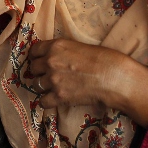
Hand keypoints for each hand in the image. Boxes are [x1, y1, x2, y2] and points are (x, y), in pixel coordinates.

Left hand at [27, 39, 147, 125]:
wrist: (114, 77)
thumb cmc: (104, 59)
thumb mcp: (79, 46)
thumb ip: (63, 51)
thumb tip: (55, 57)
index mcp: (56, 46)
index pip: (34, 51)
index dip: (37, 56)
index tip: (40, 61)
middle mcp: (51, 61)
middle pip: (33, 68)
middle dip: (40, 72)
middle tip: (50, 75)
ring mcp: (53, 80)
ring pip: (36, 85)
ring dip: (43, 87)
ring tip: (55, 87)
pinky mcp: (59, 96)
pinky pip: (42, 101)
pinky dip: (48, 101)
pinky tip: (55, 99)